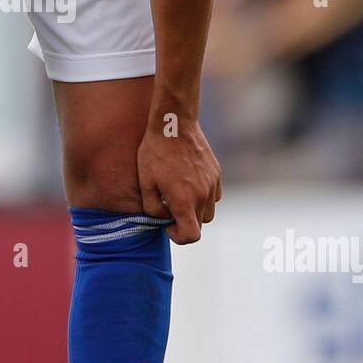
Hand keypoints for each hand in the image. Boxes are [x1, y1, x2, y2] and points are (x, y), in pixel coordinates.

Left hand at [137, 118, 221, 244]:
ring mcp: (212, 184)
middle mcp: (202, 196)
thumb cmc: (155, 153)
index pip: (191, 236)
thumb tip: (164, 217)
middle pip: (200, 225)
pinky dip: (203, 197)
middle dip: (184, 223)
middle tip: (169, 208)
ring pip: (208, 212)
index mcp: (184, 201)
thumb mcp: (145, 183)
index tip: (167, 224)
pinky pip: (214, 196)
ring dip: (195, 211)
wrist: (174, 125)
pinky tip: (189, 184)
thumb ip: (153, 209)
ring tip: (180, 196)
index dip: (178, 237)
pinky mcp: (216, 173)